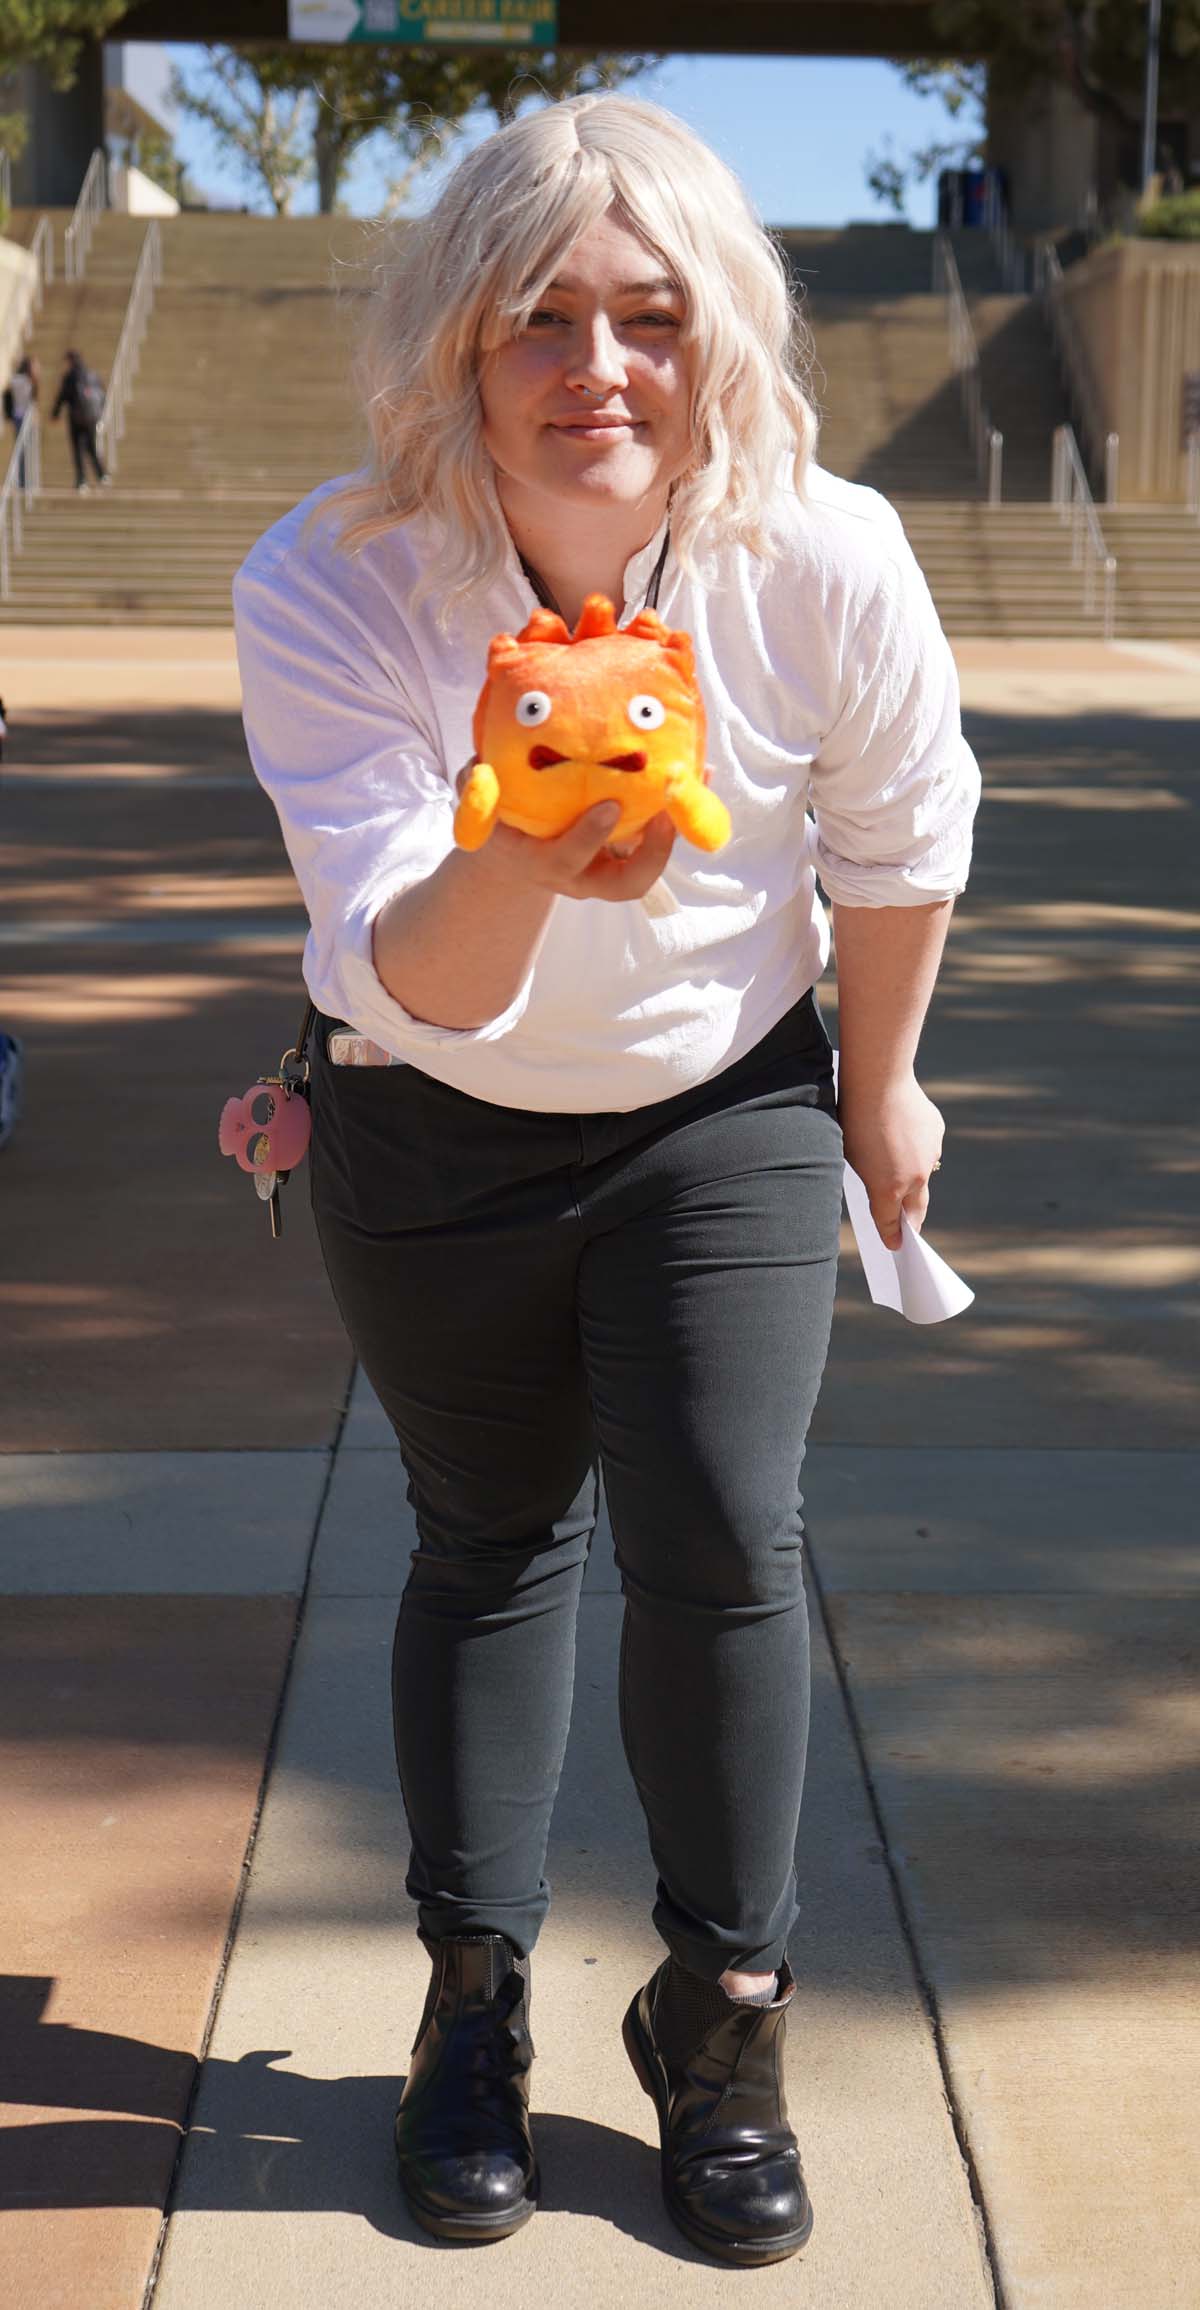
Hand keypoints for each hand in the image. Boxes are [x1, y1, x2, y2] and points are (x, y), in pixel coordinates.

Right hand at [454, 763, 676, 904]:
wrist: (518, 856)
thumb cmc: (503, 822)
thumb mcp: (483, 806)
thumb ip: (475, 786)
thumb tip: (479, 762)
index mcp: (547, 864)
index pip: (569, 859)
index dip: (589, 836)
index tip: (609, 806)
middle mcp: (583, 878)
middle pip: (626, 884)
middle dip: (652, 854)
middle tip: (669, 815)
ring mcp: (609, 874)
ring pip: (650, 870)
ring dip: (676, 836)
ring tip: (696, 787)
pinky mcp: (629, 859)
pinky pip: (660, 844)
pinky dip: (684, 814)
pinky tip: (701, 773)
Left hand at [837, 1070, 943, 1249]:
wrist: (878, 1081)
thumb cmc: (852, 1119)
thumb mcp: (850, 1157)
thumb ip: (870, 1179)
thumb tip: (884, 1187)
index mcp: (888, 1189)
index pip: (890, 1222)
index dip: (891, 1236)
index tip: (895, 1246)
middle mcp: (914, 1177)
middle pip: (917, 1208)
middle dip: (912, 1220)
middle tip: (909, 1229)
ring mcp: (930, 1154)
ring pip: (922, 1173)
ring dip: (912, 1174)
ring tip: (895, 1162)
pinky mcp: (937, 1132)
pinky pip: (927, 1147)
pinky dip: (916, 1146)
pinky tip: (901, 1131)